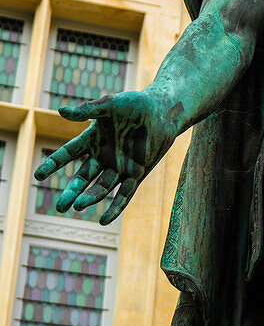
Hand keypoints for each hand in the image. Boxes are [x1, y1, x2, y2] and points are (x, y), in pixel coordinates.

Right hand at [34, 89, 180, 224]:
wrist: (163, 112)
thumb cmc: (135, 104)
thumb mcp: (109, 105)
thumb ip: (87, 110)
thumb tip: (61, 111)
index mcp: (93, 139)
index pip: (69, 153)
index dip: (54, 164)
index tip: (38, 176)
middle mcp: (103, 156)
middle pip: (83, 177)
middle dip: (72, 192)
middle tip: (60, 207)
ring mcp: (120, 167)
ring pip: (101, 187)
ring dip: (90, 197)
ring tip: (78, 207)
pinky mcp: (136, 174)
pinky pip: (124, 194)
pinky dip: (115, 207)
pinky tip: (104, 221)